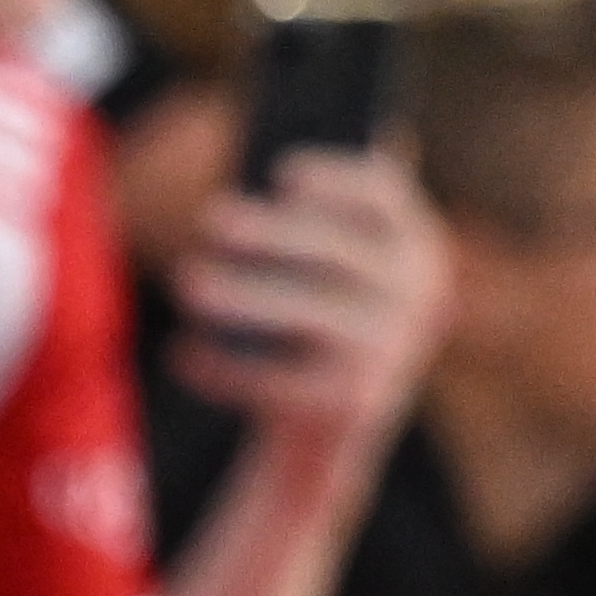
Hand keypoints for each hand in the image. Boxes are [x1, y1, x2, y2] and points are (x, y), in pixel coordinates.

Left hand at [165, 143, 450, 445]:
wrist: (331, 424)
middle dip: (271, 233)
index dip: (336, 180)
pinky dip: (226, 367)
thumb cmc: (313, 323)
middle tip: (210, 217)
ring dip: (244, 295)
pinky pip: (282, 380)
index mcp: (412, 247)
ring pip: (310, 315)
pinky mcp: (356, 403)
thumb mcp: (324, 272)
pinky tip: (181, 351)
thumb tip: (253, 190)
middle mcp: (415, 295)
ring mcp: (390, 351)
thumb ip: (307, 225)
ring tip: (185, 279)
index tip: (281, 171)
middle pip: (337, 252)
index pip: (384, 197)